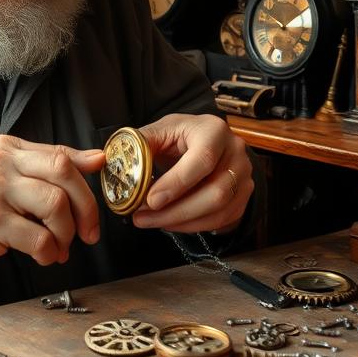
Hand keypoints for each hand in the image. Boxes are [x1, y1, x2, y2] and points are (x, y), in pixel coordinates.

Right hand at [0, 134, 104, 268]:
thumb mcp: (8, 169)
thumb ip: (50, 163)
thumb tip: (98, 159)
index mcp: (10, 148)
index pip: (61, 156)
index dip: (87, 182)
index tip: (95, 206)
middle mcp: (2, 165)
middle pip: (63, 176)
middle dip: (85, 209)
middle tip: (87, 231)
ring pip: (55, 206)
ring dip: (66, 234)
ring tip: (60, 246)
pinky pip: (38, 238)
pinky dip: (49, 251)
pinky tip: (44, 255)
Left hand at [130, 113, 252, 234]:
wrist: (206, 143)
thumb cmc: (180, 136)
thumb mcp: (160, 131)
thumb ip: (140, 143)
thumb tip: (114, 160)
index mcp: (214, 130)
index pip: (202, 159)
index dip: (177, 183)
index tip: (150, 200)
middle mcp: (236, 153)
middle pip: (215, 192)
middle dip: (175, 211)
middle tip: (142, 217)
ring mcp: (244, 177)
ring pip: (219, 210)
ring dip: (181, 222)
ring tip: (150, 221)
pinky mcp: (243, 197)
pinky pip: (221, 220)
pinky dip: (192, 226)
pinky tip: (169, 222)